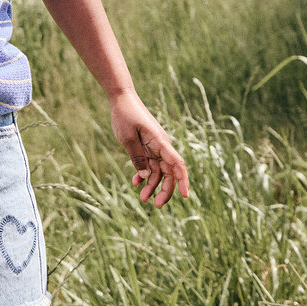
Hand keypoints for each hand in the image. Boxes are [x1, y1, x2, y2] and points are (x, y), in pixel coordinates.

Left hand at [109, 90, 189, 207]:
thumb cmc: (125, 115)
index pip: (177, 163)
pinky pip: (148, 165)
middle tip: (156, 205)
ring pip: (158, 171)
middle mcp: (161, 146)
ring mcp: (155, 147)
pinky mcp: (147, 147)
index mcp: (160, 142)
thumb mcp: (127, 138)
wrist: (121, 99)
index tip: (185, 196)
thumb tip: (145, 177)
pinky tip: (135, 183)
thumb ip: (137, 157)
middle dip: (165, 190)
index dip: (183, 180)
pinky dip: (143, 175)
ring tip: (142, 198)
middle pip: (169, 172)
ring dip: (152, 185)